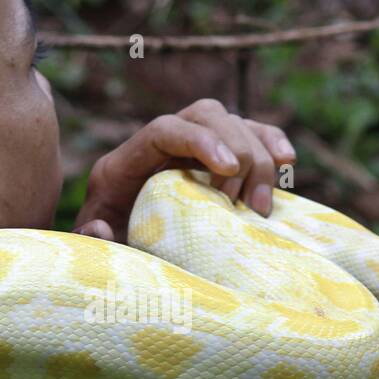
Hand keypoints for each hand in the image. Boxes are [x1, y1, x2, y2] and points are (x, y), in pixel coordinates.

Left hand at [73, 98, 295, 242]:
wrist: (114, 264)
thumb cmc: (105, 262)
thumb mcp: (91, 256)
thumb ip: (92, 243)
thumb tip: (102, 228)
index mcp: (122, 167)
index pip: (165, 129)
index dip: (201, 141)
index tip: (229, 172)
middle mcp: (156, 148)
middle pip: (206, 115)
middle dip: (237, 150)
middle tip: (248, 204)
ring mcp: (188, 150)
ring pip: (232, 121)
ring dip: (258, 154)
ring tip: (262, 205)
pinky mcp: (214, 162)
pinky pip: (250, 135)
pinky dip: (271, 143)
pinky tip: (287, 164)